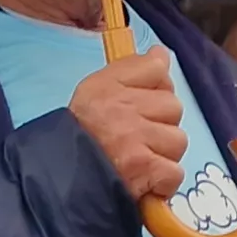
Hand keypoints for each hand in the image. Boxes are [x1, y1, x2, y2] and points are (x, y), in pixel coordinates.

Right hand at [69, 51, 189, 200]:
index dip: (157, 87)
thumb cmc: (80, 135)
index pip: (156, 69)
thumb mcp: (94, 93)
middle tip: (139, 136)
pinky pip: (175, 172)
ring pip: (178, 140)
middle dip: (161, 123)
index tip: (144, 103)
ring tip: (141, 160)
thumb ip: (130, 70)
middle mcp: (123, 109)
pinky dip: (164, 182)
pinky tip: (146, 181)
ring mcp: (136, 141)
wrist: (59, 182)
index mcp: (109, 87)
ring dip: (164, 154)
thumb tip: (162, 54)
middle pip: (173, 106)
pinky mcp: (146, 171)